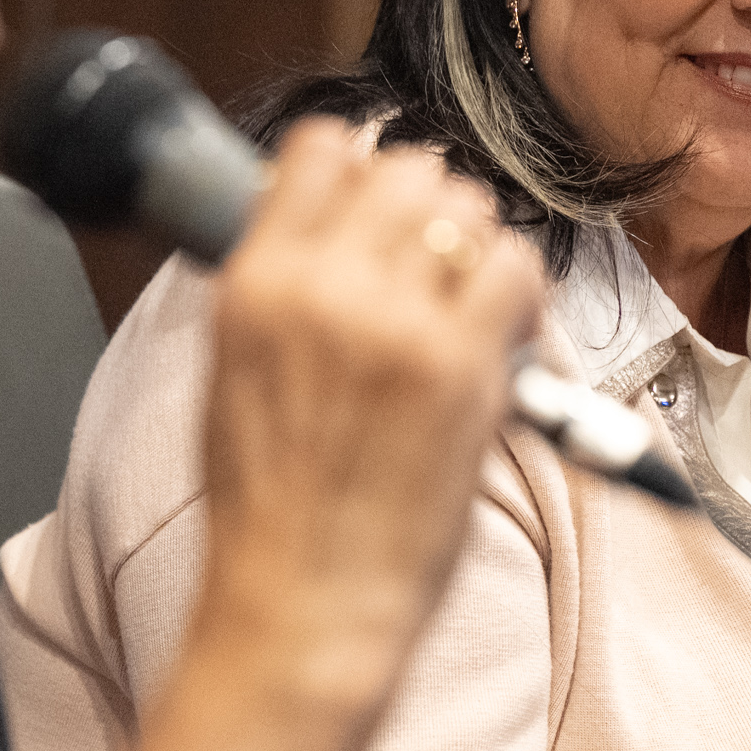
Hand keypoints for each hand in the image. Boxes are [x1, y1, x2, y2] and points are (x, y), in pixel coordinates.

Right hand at [191, 121, 539, 677]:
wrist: (304, 602)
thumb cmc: (270, 507)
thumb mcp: (231, 370)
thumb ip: (278, 284)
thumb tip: (330, 221)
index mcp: (253, 283)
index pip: (319, 149)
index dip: (357, 170)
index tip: (372, 205)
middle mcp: (321, 287)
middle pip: (404, 170)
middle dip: (425, 208)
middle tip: (431, 263)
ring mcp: (396, 322)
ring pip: (466, 210)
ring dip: (475, 246)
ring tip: (466, 303)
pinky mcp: (461, 365)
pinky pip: (516, 269)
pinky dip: (519, 291)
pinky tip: (503, 334)